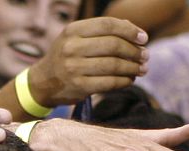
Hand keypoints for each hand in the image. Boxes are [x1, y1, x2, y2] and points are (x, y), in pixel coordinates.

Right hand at [26, 17, 147, 107]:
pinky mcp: (79, 86)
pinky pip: (109, 83)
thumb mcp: (77, 38)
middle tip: (145, 56)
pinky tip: (130, 79)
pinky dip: (124, 81)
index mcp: (73, 30)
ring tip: (142, 69)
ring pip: (113, 65)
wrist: (43, 83)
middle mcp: (72, 47)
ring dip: (132, 67)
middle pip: (113, 45)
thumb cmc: (67, 57)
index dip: (130, 31)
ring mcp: (74, 68)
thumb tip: (134, 31)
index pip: (108, 25)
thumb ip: (101, 32)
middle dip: (134, 51)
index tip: (144, 39)